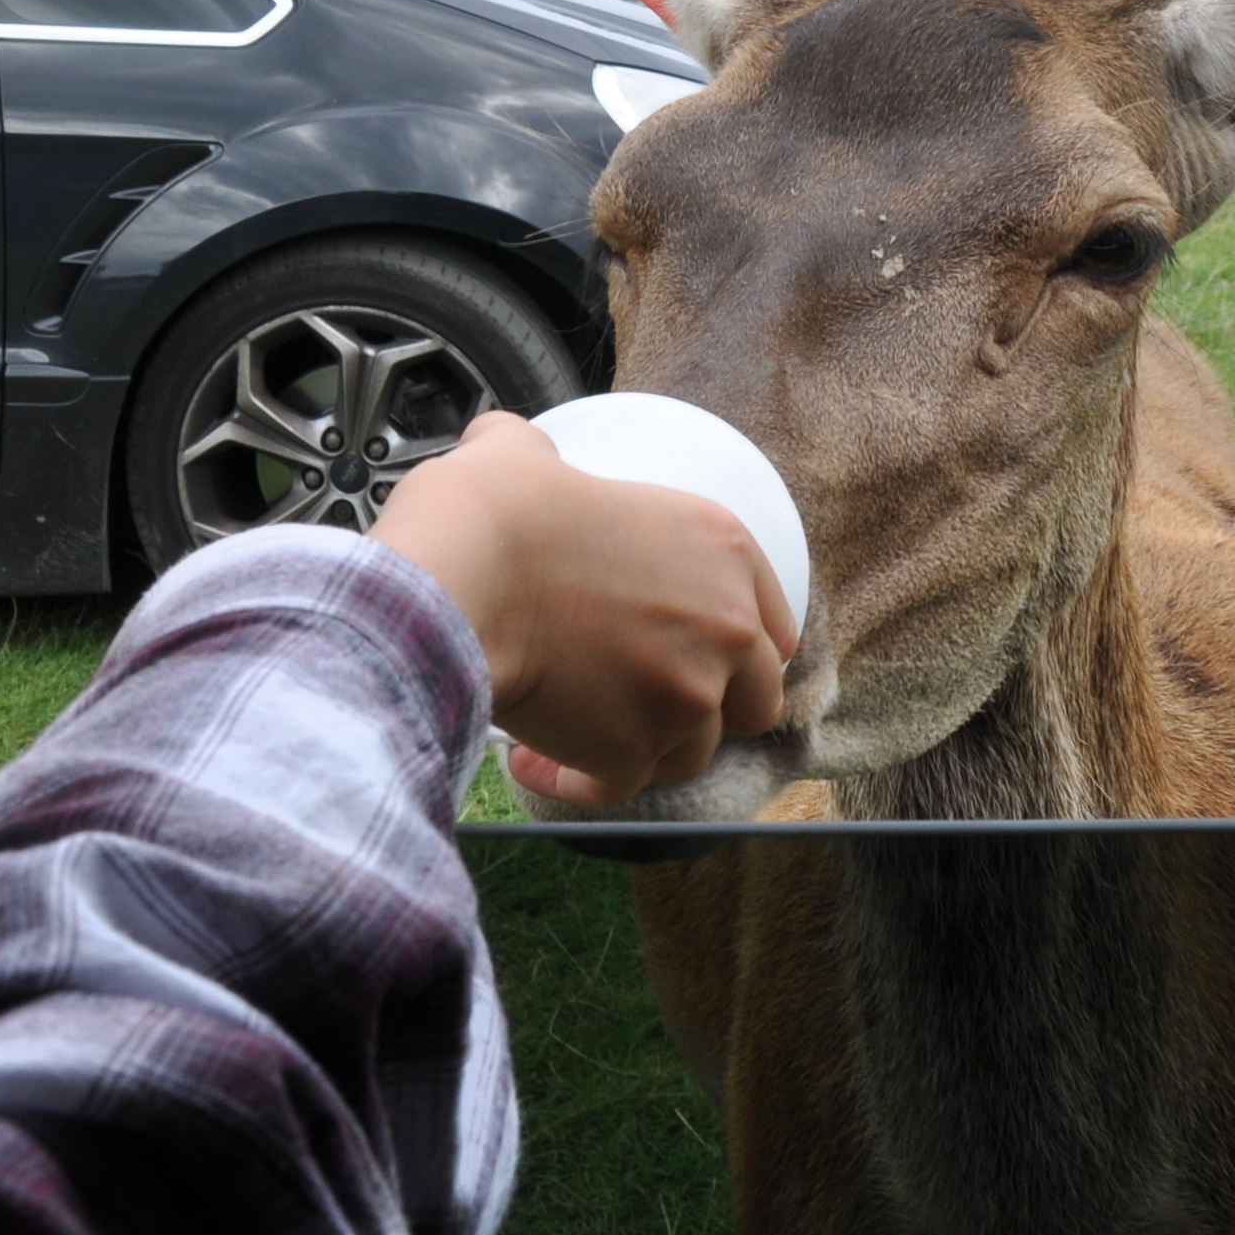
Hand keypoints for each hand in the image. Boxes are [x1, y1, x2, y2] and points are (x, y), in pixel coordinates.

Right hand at [370, 410, 793, 806]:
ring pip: (689, 755)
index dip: (737, 650)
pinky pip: (617, 789)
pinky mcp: (633, 753)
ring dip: (642, 748)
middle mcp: (724, 628)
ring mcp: (685, 699)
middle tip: (647, 701)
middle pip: (756, 702)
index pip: (773, 627)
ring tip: (579, 730)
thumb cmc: (495, 513)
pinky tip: (534, 765)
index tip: (696, 657)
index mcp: (724, 549)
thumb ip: (543, 453)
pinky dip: (577, 782)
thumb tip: (508, 445)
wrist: (461, 576)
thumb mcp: (531, 456)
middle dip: (708, 710)